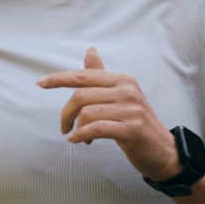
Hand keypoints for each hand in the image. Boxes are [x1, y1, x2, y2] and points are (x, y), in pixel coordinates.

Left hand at [36, 48, 181, 180]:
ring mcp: (131, 109)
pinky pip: (96, 128)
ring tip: (78, 137)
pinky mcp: (132, 128)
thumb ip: (102, 77)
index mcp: (123, 80)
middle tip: (64, 127)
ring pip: (87, 113)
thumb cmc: (136, 125)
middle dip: (66, 113)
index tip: (40, 83)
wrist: (164, 152)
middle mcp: (128, 90)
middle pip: (81, 95)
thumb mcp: (121, 97)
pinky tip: (78, 141)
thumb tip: (90, 51)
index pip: (84, 75)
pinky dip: (82, 135)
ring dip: (75, 128)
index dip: (59, 78)